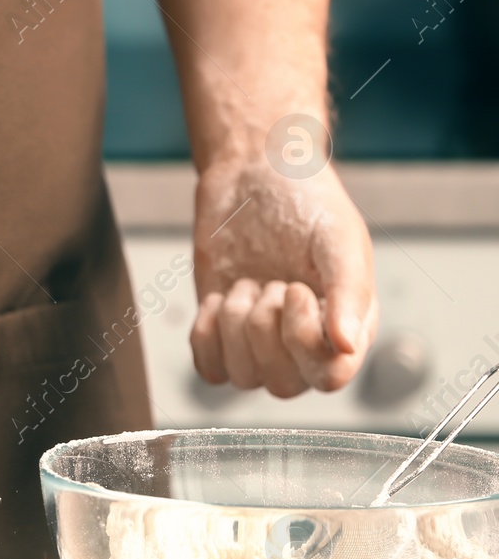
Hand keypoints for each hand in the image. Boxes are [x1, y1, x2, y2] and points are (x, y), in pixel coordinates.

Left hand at [191, 161, 377, 397]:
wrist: (253, 174)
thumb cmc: (306, 202)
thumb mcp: (338, 238)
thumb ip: (348, 293)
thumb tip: (346, 347)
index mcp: (351, 327)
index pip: (330, 377)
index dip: (303, 340)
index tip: (296, 288)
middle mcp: (309, 344)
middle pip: (282, 385)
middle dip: (264, 327)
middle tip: (270, 281)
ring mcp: (263, 343)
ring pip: (243, 377)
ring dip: (235, 323)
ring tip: (247, 282)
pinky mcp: (223, 334)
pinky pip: (209, 370)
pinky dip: (207, 334)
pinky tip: (219, 297)